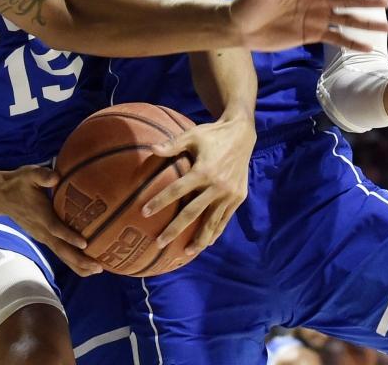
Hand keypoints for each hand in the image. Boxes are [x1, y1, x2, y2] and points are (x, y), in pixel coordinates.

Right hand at [0, 166, 102, 275]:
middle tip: (98, 267)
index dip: (69, 236)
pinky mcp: (43, 238)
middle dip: (79, 260)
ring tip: (96, 270)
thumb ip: (43, 176)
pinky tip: (85, 265)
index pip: (56, 228)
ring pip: (61, 254)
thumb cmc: (19, 183)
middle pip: (61, 249)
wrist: (1, 197)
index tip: (85, 244)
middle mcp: (41, 230)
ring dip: (78, 265)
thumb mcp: (29, 174)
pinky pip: (59, 252)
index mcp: (41, 214)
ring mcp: (42, 236)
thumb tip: (56, 177)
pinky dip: (72, 261)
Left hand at [141, 114, 254, 261]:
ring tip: (185, 253)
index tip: (144, 212)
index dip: (160, 201)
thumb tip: (151, 148)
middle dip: (174, 229)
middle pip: (192, 212)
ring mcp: (229, 194)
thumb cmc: (212, 134)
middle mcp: (216, 186)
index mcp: (203, 171)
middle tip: (159, 242)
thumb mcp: (192, 135)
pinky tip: (206, 243)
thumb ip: (172, 144)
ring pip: (211, 221)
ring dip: (198, 238)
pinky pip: (224, 219)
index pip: (176, 190)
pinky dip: (215, 231)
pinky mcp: (238, 197)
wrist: (242, 135)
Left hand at [230, 0, 387, 52]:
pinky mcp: (311, 34)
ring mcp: (314, 17)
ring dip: (365, 24)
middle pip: (345, 0)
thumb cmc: (246, 1)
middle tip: (386, 4)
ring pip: (345, 20)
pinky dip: (351, 42)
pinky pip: (335, 38)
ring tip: (386, 27)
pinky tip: (367, 46)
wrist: (237, 26)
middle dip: (366, 3)